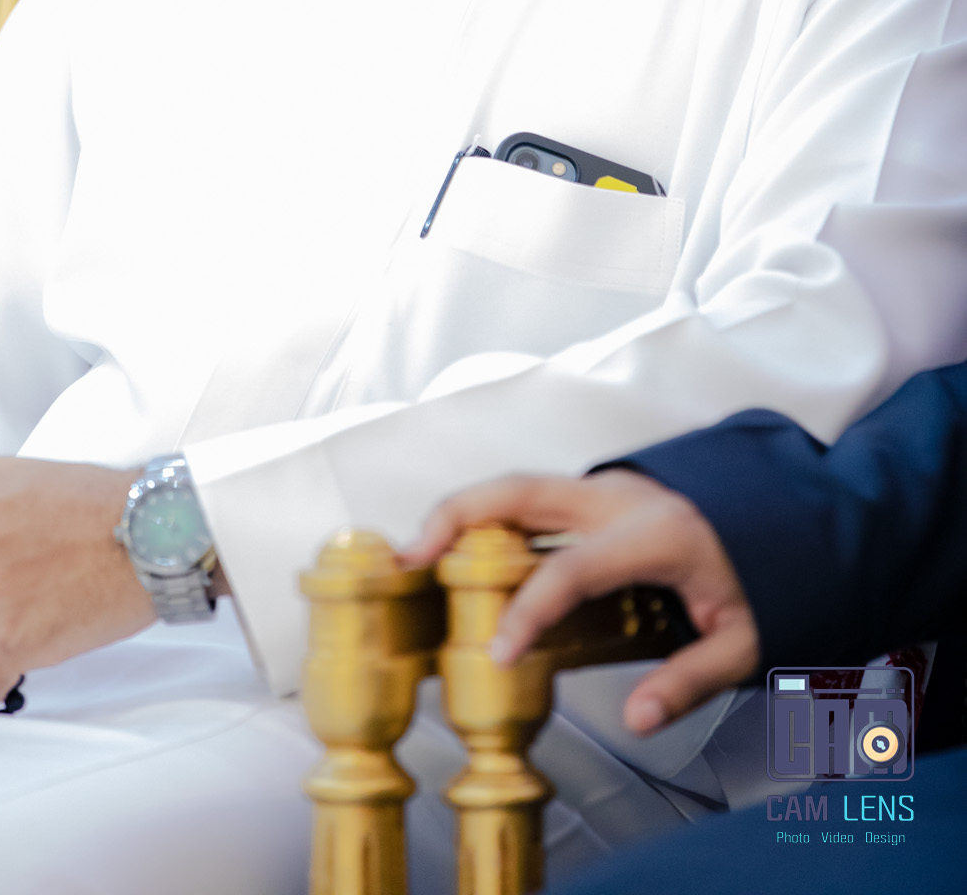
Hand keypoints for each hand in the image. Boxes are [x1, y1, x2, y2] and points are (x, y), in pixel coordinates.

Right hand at [405, 469, 758, 734]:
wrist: (793, 511)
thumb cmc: (770, 575)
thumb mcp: (746, 637)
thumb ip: (691, 678)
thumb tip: (639, 718)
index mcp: (652, 534)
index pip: (569, 570)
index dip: (525, 612)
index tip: (495, 653)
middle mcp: (617, 498)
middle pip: (518, 491)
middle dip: (456, 518)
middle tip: (409, 558)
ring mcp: (604, 487)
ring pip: (516, 485)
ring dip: (462, 511)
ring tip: (416, 553)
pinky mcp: (598, 492)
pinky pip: (531, 496)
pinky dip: (489, 515)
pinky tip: (463, 551)